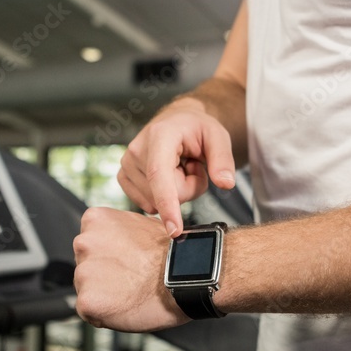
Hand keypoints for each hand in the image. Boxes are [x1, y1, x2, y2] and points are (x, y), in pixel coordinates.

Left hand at [73, 207, 189, 331]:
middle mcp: (83, 243)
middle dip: (103, 274)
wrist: (186, 275)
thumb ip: (120, 232)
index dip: (109, 256)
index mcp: (95, 220)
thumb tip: (116, 240)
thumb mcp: (142, 225)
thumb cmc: (171, 253)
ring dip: (104, 294)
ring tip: (131, 291)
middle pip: (86, 266)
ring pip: (87, 289)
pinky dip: (104, 314)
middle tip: (131, 278)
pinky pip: (89, 311)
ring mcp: (83, 272)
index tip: (127, 261)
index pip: (90, 244)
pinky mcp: (87, 300)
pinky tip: (125, 305)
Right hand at [119, 99, 235, 236]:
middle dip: (188, 187)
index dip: (167, 204)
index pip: (160, 175)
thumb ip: (223, 160)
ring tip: (179, 167)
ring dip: (176, 191)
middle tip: (192, 165)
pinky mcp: (124, 177)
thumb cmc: (196, 128)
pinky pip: (148, 204)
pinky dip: (163, 195)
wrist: (177, 121)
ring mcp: (127, 164)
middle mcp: (137, 149)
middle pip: (167, 194)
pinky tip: (167, 175)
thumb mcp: (218, 136)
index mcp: (160, 135)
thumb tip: (226, 184)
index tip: (174, 230)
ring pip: (157, 203)